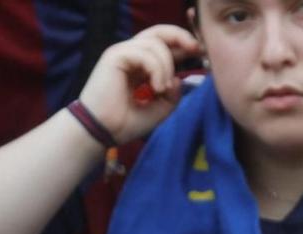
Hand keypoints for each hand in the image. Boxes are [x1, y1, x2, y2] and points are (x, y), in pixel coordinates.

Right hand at [75, 25, 204, 144]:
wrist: (102, 132)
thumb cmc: (124, 124)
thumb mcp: (158, 110)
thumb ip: (172, 95)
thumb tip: (178, 79)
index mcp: (140, 66)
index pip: (164, 45)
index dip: (183, 45)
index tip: (200, 53)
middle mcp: (131, 55)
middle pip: (159, 32)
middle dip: (181, 37)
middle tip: (196, 48)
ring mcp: (122, 53)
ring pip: (155, 43)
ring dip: (166, 66)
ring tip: (163, 89)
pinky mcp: (115, 55)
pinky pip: (144, 53)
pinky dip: (156, 69)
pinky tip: (156, 88)